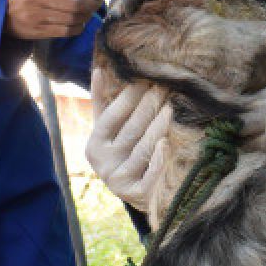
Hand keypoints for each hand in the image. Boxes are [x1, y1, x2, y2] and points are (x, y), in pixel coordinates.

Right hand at [5, 0, 112, 39]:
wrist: (0, 8)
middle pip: (76, 3)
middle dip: (94, 2)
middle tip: (99, 0)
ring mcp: (36, 16)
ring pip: (73, 18)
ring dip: (88, 14)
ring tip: (90, 9)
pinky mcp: (37, 31)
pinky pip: (67, 30)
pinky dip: (79, 25)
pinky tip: (80, 20)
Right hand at [85, 71, 173, 212]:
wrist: (133, 191)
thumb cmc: (121, 152)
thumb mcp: (108, 130)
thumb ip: (102, 102)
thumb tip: (98, 70)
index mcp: (94, 146)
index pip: (111, 118)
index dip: (127, 99)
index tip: (144, 80)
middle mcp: (103, 164)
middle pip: (130, 131)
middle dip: (148, 108)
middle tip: (164, 88)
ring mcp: (119, 180)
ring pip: (142, 150)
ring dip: (157, 127)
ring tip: (171, 108)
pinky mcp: (136, 195)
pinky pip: (149, 175)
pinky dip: (157, 160)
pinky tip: (167, 143)